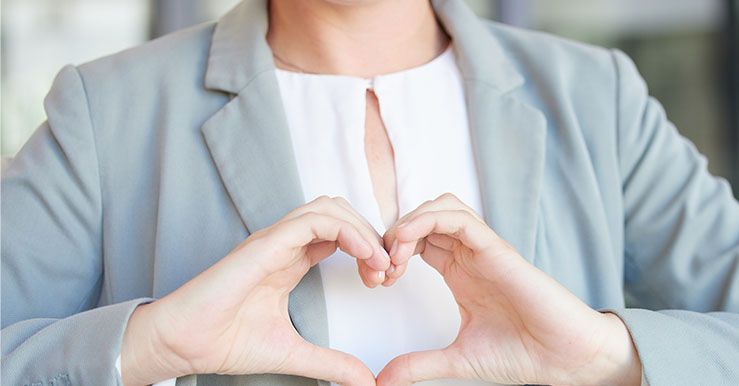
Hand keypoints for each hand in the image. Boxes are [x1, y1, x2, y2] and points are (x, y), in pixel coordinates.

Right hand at [121, 196, 389, 385]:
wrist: (182, 345)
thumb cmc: (224, 342)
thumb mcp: (293, 352)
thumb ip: (330, 362)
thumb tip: (365, 381)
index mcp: (290, 261)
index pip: (339, 235)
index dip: (367, 250)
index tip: (383, 280)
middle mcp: (284, 245)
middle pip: (339, 214)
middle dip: (371, 235)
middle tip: (387, 270)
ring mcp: (273, 240)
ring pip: (329, 208)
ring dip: (362, 230)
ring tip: (379, 263)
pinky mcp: (264, 244)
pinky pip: (313, 221)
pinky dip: (345, 231)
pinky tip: (363, 255)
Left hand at [377, 193, 641, 385]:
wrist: (564, 359)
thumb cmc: (522, 353)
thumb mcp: (456, 359)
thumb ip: (418, 364)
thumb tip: (381, 380)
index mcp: (458, 271)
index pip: (415, 241)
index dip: (388, 252)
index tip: (375, 281)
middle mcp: (468, 254)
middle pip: (422, 219)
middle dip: (392, 236)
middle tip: (378, 268)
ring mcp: (482, 249)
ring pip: (439, 208)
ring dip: (408, 223)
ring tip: (393, 256)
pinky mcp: (497, 249)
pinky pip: (459, 218)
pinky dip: (427, 220)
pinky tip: (407, 242)